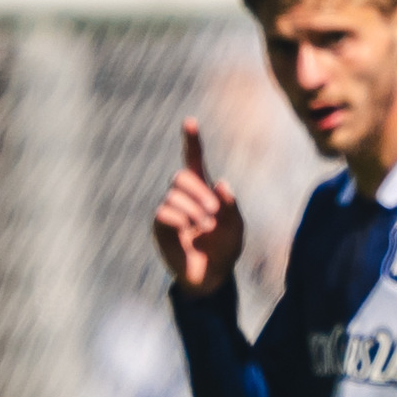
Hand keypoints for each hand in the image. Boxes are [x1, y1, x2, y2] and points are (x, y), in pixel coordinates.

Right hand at [153, 120, 243, 295]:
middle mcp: (183, 196)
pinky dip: (181, 220)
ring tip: (204, 228)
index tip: (190, 122)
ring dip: (194, 211)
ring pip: (175, 195)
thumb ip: (231, 205)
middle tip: (213, 213)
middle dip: (200, 193)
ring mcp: (169, 209)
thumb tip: (221, 182)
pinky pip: (165, 212)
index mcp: (203, 190)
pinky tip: (189, 232)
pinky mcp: (160, 225)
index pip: (194, 161)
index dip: (192, 142)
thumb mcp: (236, 226)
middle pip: (181, 176)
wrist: (212, 275)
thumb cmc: (225, 248)